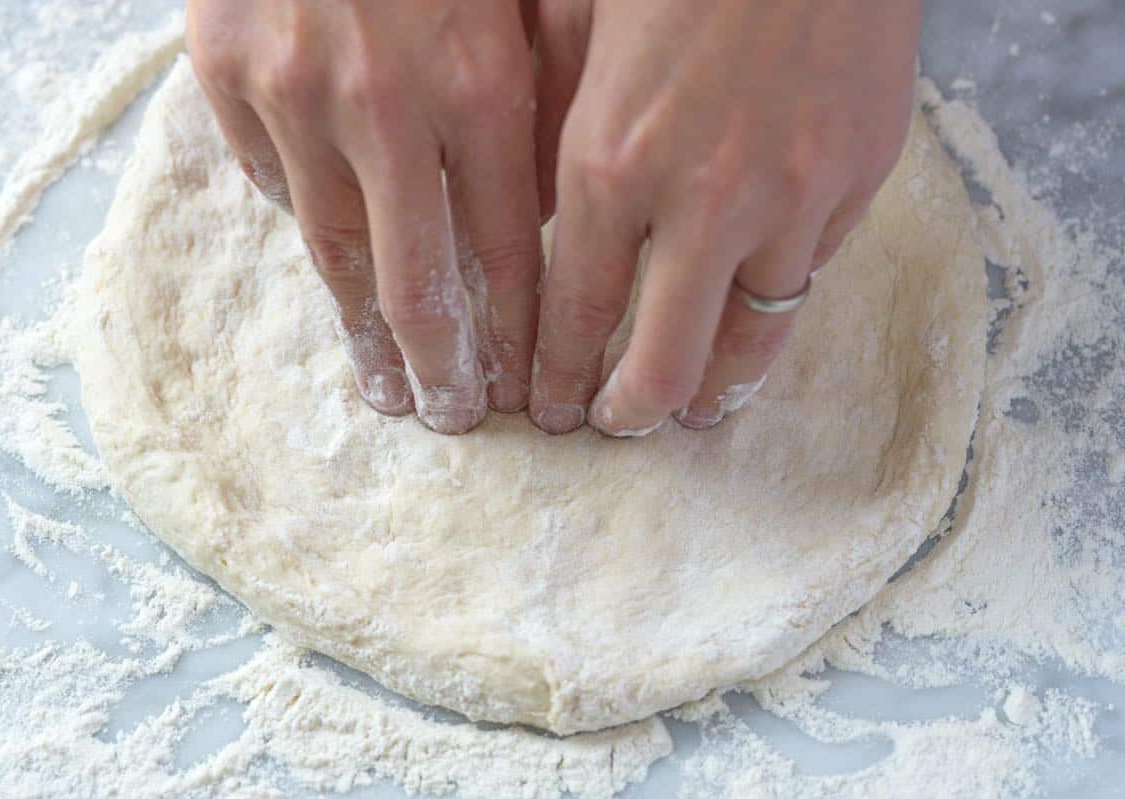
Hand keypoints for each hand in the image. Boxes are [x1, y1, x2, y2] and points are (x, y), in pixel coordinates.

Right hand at [187, 0, 542, 432]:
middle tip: (451, 420)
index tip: (520, 389)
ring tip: (383, 383)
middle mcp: (381, 102)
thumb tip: (547, 205)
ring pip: (330, 244)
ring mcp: (291, 90)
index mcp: (476, 80)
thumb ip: (540, 93)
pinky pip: (269, 174)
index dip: (515, 333)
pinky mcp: (224, 68)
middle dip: (438, 366)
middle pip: (411, 279)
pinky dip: (305, 214)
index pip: (507, 249)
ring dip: (361, 328)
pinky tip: (333, 255)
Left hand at [528, 0, 920, 434]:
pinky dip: (773, 306)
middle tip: (613, 426)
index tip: (552, 408)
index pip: (575, 310)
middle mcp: (701, 199)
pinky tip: (751, 319)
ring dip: (714, 387)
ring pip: (749, 336)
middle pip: (661, 359)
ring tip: (693, 410)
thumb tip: (535, 213)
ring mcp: (791, 197)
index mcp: (611, 160)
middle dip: (629, 410)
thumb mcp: (576, 29)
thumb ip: (552, 130)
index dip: (559, 374)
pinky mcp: (855, 181)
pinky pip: (808, 273)